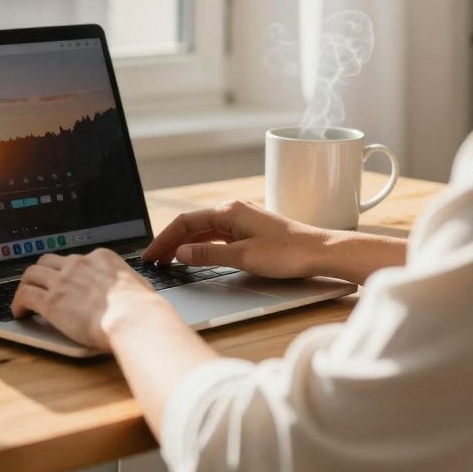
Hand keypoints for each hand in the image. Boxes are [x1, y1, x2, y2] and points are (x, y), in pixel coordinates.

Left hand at [10, 248, 171, 350]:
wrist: (132, 318)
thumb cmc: (141, 307)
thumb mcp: (139, 285)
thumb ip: (128, 283)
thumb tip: (133, 289)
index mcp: (101, 258)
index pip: (76, 259)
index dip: (67, 270)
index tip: (65, 280)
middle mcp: (78, 264)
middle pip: (49, 261)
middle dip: (42, 272)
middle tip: (40, 285)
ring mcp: (62, 281)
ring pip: (32, 274)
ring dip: (25, 285)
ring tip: (23, 297)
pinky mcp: (51, 301)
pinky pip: (25, 295)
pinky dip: (18, 302)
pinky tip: (19, 312)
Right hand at [141, 200, 329, 278]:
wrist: (321, 252)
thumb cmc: (288, 253)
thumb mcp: (243, 257)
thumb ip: (208, 254)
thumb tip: (180, 252)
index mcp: (229, 211)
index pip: (185, 222)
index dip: (164, 239)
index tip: (151, 255)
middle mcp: (233, 211)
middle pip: (192, 224)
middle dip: (170, 241)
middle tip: (154, 260)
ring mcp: (241, 220)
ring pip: (204, 230)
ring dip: (184, 244)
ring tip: (168, 260)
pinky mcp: (249, 231)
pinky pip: (216, 236)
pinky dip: (201, 245)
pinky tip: (195, 255)